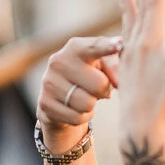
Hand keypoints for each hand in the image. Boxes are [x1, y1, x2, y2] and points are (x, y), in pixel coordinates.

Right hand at [37, 35, 120, 154]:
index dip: (107, 47)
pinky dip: (82, 117)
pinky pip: (77, 118)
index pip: (94, 47)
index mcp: (75, 47)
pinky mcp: (45, 103)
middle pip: (99, 84)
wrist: (58, 97)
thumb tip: (118, 83)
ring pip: (87, 104)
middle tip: (97, 89)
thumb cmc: (88, 75)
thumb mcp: (102, 65)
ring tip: (84, 97)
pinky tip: (75, 108)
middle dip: (103, 91)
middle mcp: (58, 61)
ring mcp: (49, 82)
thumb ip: (115, 68)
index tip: (118, 45)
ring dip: (91, 105)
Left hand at [115, 0, 164, 154]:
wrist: (142, 136)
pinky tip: (122, 35)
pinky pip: (122, 44)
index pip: (156, 2)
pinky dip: (123, 31)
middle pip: (140, 9)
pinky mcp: (126, 75)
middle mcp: (136, 47)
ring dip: (128, 5)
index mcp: (151, 41)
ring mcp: (129, 61)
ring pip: (128, 25)